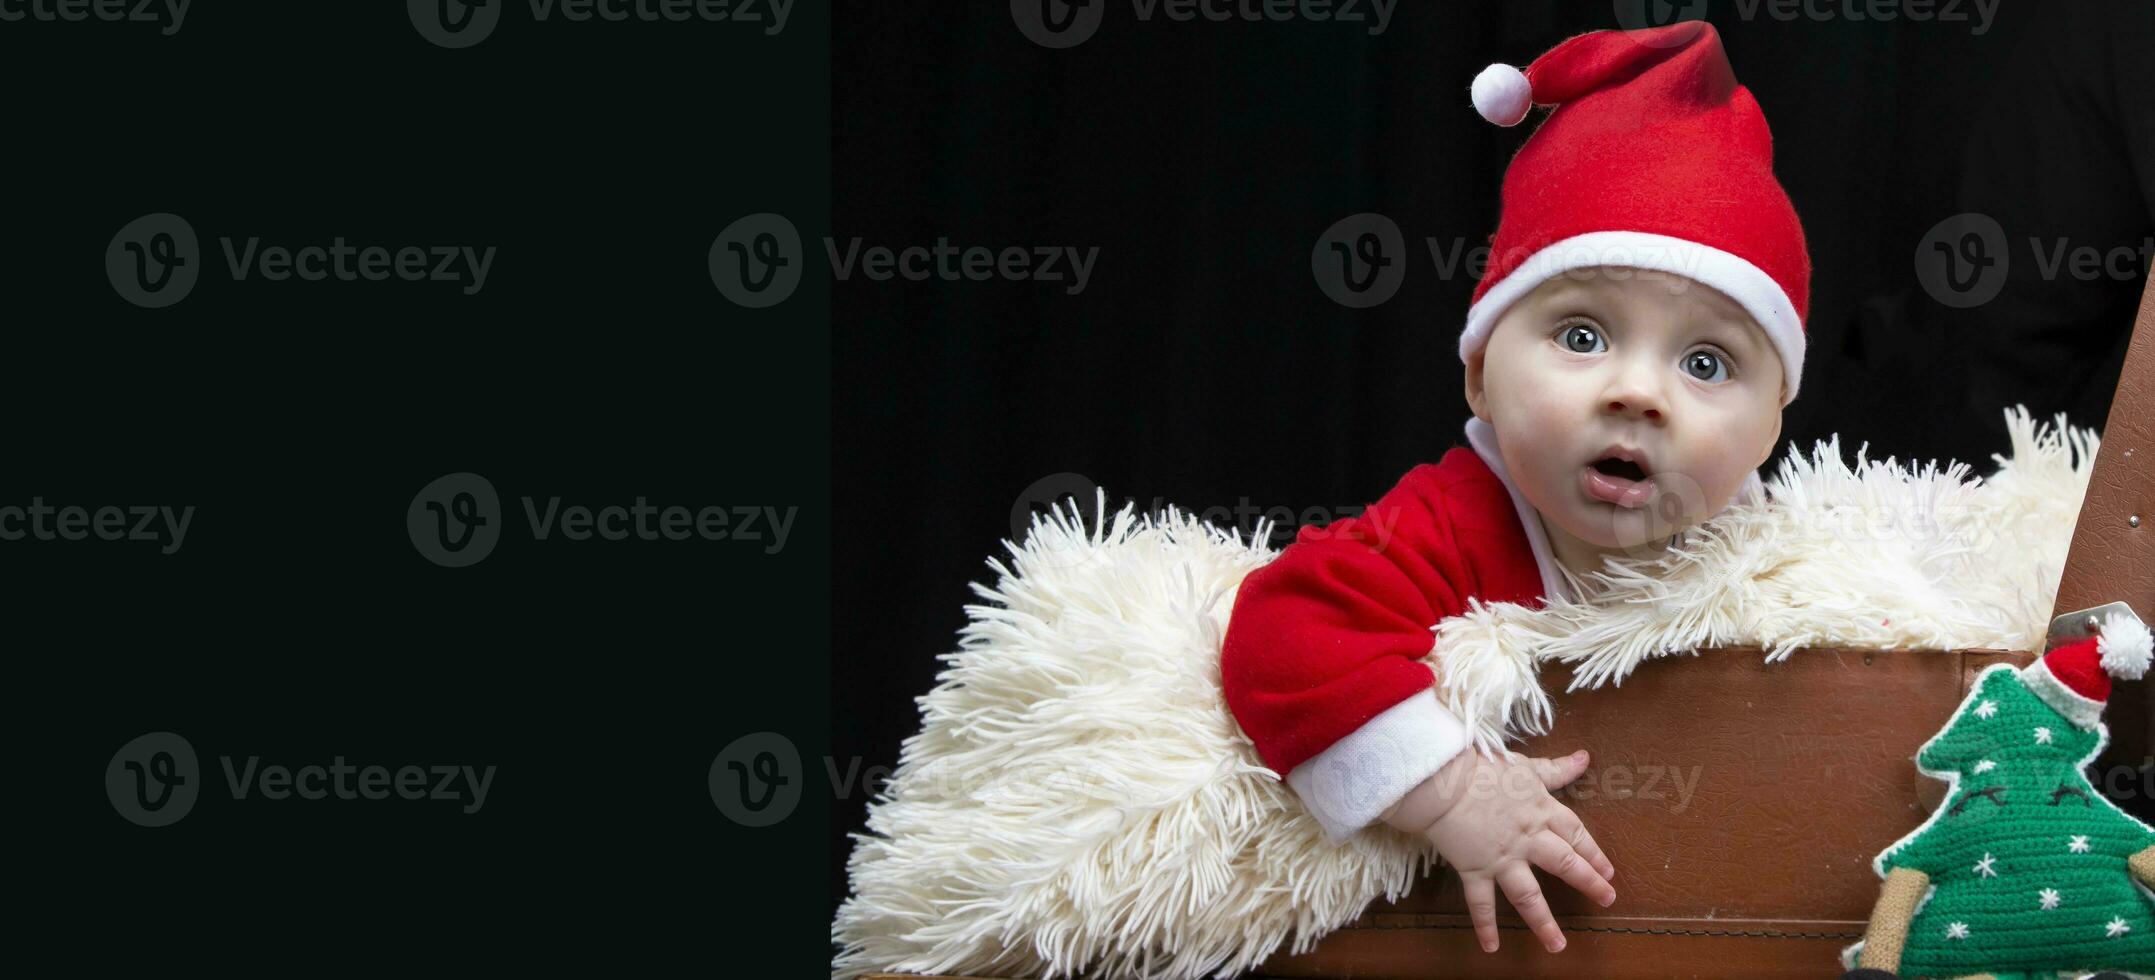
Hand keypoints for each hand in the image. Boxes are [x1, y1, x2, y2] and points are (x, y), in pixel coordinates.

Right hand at [1384, 748, 1615, 953]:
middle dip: (1589, 882)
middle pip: (1564, 863)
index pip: (1576, 833)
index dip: (1594, 852)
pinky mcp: (1475, 868)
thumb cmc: (1482, 769)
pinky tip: (1491, 946)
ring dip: (1543, 922)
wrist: (1442, 780)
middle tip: (1607, 899)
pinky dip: (1485, 925)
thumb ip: (1556, 769)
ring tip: (1558, 945)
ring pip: (1528, 895)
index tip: (1608, 871)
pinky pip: (1482, 902)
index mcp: (1541, 810)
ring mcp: (1502, 857)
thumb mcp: (1524, 767)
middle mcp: (1528, 838)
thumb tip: (1585, 758)